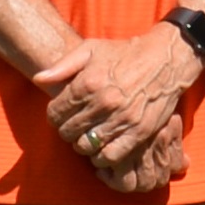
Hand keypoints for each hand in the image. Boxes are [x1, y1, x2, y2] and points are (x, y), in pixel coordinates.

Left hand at [35, 27, 203, 184]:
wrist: (165, 59)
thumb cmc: (124, 53)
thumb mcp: (91, 48)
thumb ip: (63, 65)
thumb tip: (39, 79)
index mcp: (88, 82)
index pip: (55, 113)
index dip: (54, 116)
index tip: (61, 114)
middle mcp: (103, 102)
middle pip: (68, 132)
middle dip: (66, 130)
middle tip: (74, 126)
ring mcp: (122, 119)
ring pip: (86, 146)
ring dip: (82, 144)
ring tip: (87, 136)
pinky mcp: (139, 132)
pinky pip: (110, 155)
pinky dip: (101, 156)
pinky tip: (102, 147)